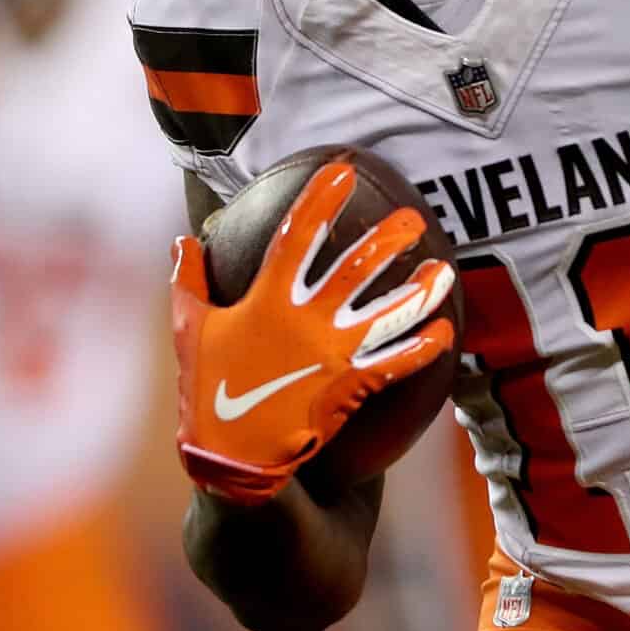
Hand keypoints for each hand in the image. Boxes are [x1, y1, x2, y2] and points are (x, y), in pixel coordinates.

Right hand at [170, 162, 455, 506]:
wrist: (233, 458)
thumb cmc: (208, 392)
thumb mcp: (190, 330)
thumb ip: (189, 282)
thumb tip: (184, 241)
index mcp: (267, 300)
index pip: (297, 236)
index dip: (320, 200)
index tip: (342, 171)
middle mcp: (306, 321)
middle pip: (356, 268)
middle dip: (388, 239)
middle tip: (413, 219)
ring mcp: (332, 355)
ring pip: (387, 315)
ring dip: (419, 291)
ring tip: (444, 271)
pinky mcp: (349, 387)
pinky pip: (395, 364)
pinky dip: (422, 349)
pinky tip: (445, 333)